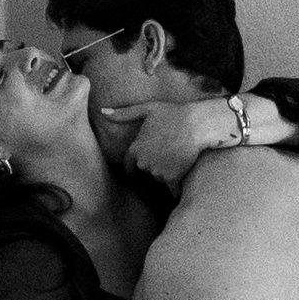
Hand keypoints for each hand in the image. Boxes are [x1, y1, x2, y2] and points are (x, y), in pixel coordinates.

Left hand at [122, 99, 240, 191]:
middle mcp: (143, 162)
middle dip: (153, 164)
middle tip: (167, 153)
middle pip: (146, 170)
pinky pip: (171, 190)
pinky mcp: (172, 177)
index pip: (128, 165)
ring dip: (166, 173)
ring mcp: (158, 171)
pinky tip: (178, 189)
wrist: (195, 124)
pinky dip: (175, 190)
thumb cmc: (172, 113)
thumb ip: (124, 113)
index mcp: (135, 148)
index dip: (132, 168)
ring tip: (177, 157)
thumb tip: (103, 111)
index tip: (135, 172)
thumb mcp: (146, 109)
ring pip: (159, 177)